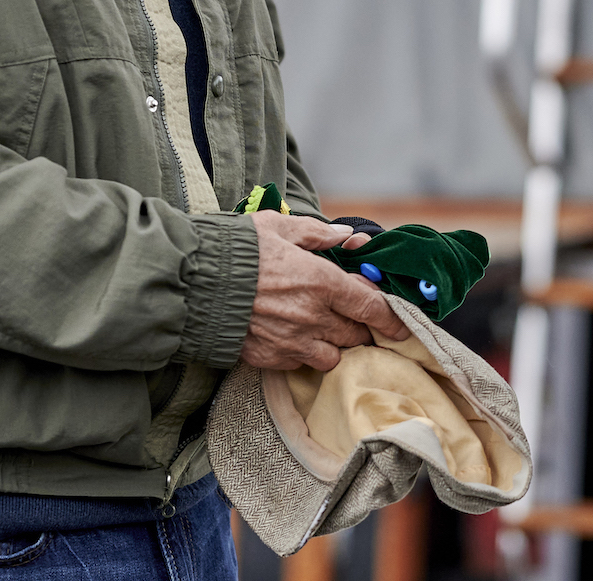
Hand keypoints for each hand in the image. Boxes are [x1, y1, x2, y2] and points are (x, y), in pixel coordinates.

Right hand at [241, 214, 411, 370]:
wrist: (191, 284)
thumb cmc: (236, 250)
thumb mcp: (279, 227)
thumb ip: (318, 234)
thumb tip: (347, 238)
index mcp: (321, 282)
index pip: (372, 308)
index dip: (392, 319)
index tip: (401, 325)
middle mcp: (312, 317)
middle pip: (356, 334)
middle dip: (360, 327)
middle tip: (351, 313)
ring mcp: (291, 343)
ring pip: (333, 356)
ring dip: (334, 343)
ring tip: (321, 326)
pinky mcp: (270, 359)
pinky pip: (301, 364)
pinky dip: (305, 353)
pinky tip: (293, 335)